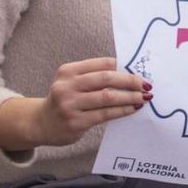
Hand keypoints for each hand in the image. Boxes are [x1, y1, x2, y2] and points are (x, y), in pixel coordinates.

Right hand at [0, 57, 148, 150]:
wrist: (41, 123)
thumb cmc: (66, 100)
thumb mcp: (73, 82)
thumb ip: (96, 77)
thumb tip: (130, 74)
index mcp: (68, 71)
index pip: (103, 64)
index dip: (124, 67)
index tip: (141, 71)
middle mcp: (66, 86)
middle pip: (106, 79)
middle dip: (130, 81)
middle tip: (147, 85)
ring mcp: (70, 105)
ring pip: (107, 97)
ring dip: (130, 97)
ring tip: (144, 98)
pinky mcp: (75, 122)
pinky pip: (105, 114)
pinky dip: (122, 110)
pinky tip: (133, 108)